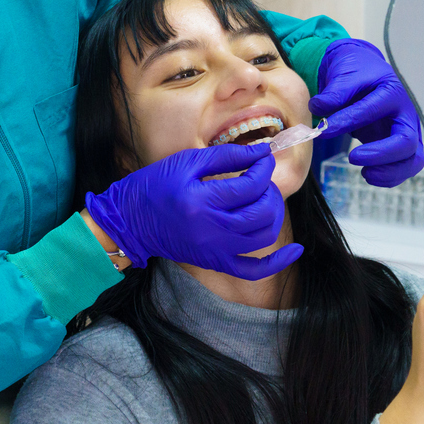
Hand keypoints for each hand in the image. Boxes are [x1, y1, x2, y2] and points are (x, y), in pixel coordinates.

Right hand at [83, 143, 302, 279]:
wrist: (129, 221)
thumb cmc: (154, 186)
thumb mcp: (186, 162)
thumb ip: (225, 156)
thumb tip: (260, 153)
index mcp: (201, 201)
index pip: (250, 186)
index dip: (263, 168)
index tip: (261, 159)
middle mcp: (211, 229)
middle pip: (262, 213)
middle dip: (270, 191)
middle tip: (261, 178)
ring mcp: (214, 250)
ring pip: (263, 237)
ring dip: (273, 215)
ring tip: (265, 199)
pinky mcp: (214, 262)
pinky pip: (253, 270)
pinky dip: (277, 263)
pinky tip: (295, 251)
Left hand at [308, 39, 423, 187]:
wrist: (366, 72)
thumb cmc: (358, 72)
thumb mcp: (345, 73)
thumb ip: (334, 91)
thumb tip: (318, 108)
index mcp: (391, 92)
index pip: (373, 110)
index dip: (348, 121)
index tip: (326, 130)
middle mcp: (405, 114)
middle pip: (406, 142)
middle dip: (381, 155)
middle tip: (353, 157)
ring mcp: (407, 132)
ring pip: (412, 160)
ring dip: (390, 172)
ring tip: (365, 174)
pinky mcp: (401, 147)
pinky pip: (404, 167)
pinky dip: (390, 176)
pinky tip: (369, 174)